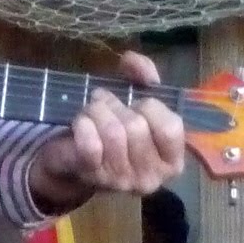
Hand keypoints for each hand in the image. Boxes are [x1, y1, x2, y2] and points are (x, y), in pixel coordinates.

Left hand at [28, 50, 186, 210]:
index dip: (151, 107)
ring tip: (91, 111)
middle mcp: (151, 176)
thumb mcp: (132, 96)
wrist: (72, 156)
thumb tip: (135, 62)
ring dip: (96, 112)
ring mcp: (122, 180)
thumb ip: (141, 72)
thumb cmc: (111, 126)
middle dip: (116, 106)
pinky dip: (83, 125)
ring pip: (112, 133)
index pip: (171, 128)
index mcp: (171, 160)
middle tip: (104, 104)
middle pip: (137, 127)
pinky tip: (80, 124)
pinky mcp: (93, 176)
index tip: (135, 104)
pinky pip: (90, 144)